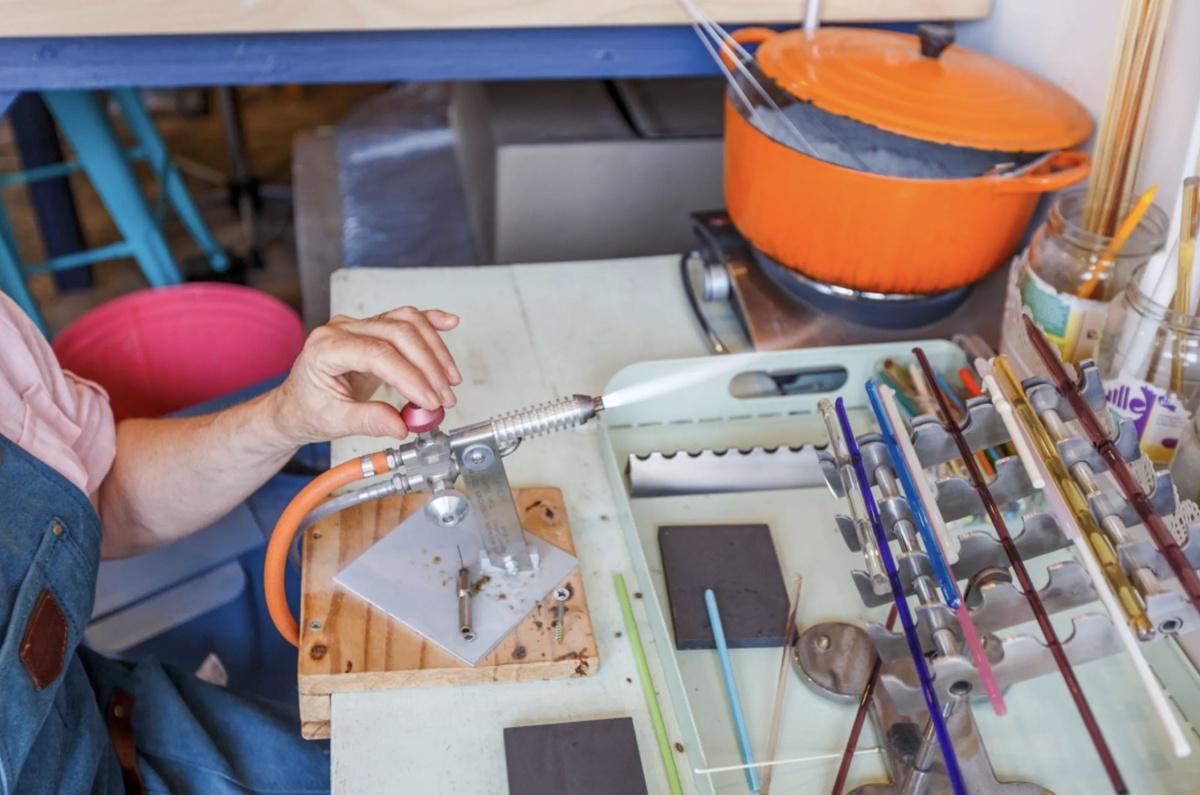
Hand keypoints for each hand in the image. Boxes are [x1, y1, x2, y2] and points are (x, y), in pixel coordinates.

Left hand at [268, 307, 461, 442]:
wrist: (297, 404)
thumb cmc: (307, 410)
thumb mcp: (333, 421)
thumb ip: (368, 421)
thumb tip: (401, 425)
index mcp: (325, 348)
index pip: (377, 354)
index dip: (410, 377)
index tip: (430, 400)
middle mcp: (342, 329)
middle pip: (398, 333)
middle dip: (429, 367)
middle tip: (444, 397)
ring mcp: (359, 325)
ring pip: (407, 323)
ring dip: (435, 351)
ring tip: (450, 380)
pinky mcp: (373, 328)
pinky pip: (405, 318)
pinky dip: (430, 321)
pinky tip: (449, 322)